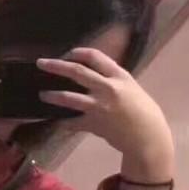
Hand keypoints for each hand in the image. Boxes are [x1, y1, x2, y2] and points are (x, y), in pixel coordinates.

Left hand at [37, 48, 174, 182]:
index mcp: (119, 76)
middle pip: (77, 72)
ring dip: (52, 95)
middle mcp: (108, 88)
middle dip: (56, 66)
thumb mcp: (132, 88)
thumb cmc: (143, 112)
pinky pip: (71, 122)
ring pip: (68, 97)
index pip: (96, 56)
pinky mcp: (93, 124)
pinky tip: (56, 121)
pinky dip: (63, 122)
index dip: (79, 53)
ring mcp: (99, 106)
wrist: (147, 137)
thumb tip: (94, 76)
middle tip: (41, 63)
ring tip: (42, 94)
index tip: (68, 53)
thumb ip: (113, 81)